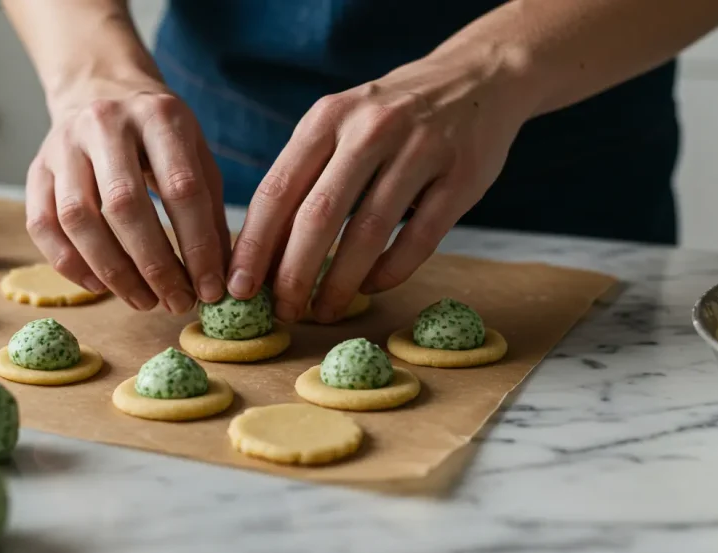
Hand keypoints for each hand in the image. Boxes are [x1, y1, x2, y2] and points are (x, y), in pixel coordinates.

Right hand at [25, 80, 230, 312]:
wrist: (100, 88)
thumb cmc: (157, 134)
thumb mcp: (196, 154)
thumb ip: (210, 211)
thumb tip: (221, 277)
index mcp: (158, 116)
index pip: (181, 189)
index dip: (197, 246)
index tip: (210, 288)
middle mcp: (105, 124)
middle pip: (124, 205)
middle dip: (155, 265)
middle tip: (176, 302)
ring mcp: (63, 145)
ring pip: (77, 218)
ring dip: (113, 271)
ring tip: (143, 301)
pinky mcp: (36, 169)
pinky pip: (42, 225)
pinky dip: (69, 264)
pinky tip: (100, 286)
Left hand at [227, 50, 534, 322]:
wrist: (477, 76)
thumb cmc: (389, 116)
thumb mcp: (339, 123)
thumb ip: (305, 175)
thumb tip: (262, 251)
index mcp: (328, 117)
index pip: (278, 190)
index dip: (254, 245)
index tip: (239, 288)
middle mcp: (371, 129)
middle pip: (318, 216)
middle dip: (293, 274)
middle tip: (282, 312)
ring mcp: (420, 150)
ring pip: (369, 232)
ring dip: (340, 283)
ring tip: (323, 311)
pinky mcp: (462, 176)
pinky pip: (419, 238)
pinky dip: (390, 272)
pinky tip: (371, 287)